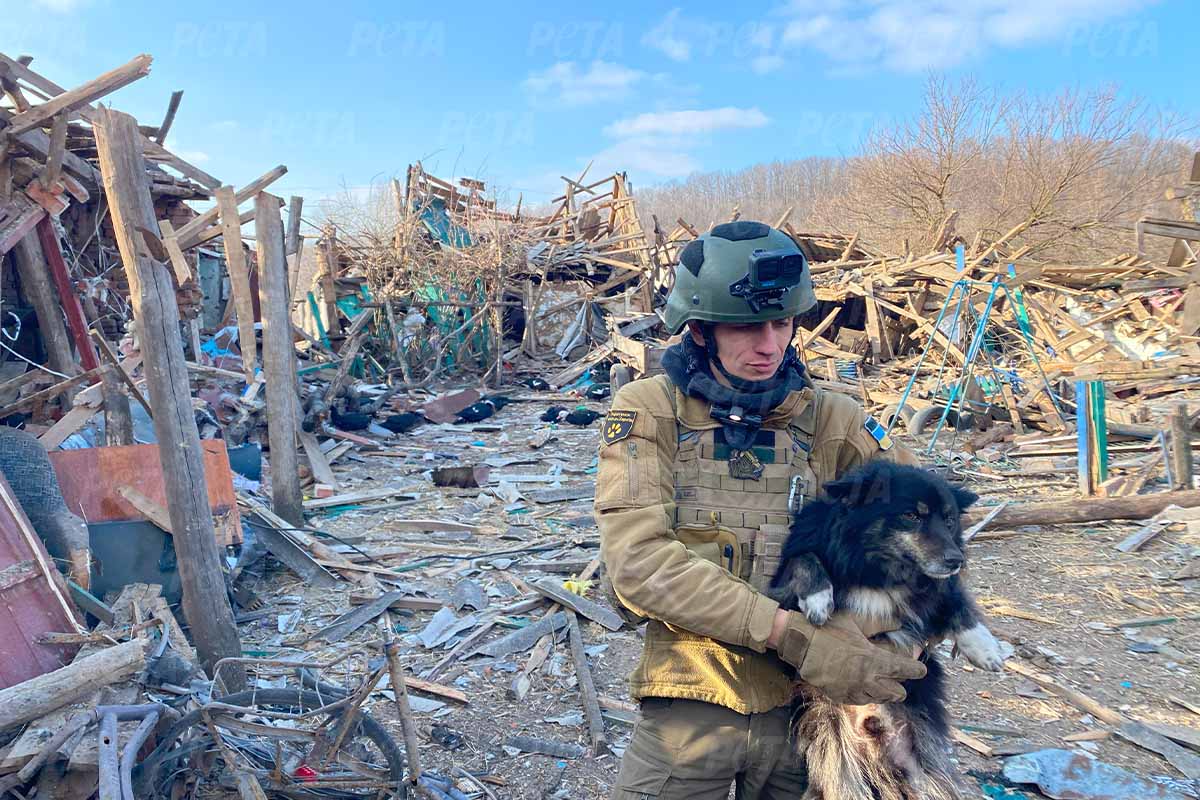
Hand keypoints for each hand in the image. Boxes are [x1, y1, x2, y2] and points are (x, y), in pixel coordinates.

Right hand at [774, 611, 926, 704]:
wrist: (801, 644)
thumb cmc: (828, 629)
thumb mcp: (855, 620)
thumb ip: (880, 622)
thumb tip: (899, 621)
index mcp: (874, 660)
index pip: (905, 670)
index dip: (916, 669)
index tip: (919, 668)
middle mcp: (868, 679)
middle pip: (897, 692)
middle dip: (900, 683)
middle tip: (896, 674)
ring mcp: (854, 690)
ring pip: (881, 699)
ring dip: (884, 690)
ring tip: (881, 681)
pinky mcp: (841, 696)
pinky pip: (861, 701)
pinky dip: (866, 694)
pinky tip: (862, 684)